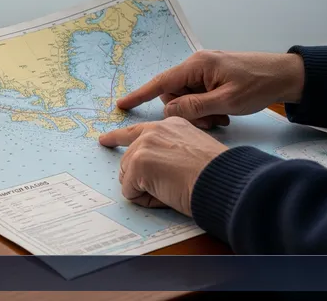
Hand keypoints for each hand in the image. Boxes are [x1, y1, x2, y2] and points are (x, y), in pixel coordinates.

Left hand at [99, 117, 227, 216]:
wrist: (222, 180)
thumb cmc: (215, 173)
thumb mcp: (192, 151)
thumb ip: (168, 152)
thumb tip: (149, 172)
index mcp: (170, 125)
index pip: (136, 131)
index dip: (117, 138)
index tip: (104, 140)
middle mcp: (154, 131)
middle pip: (129, 161)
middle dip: (141, 179)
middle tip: (168, 186)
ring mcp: (143, 146)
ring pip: (128, 178)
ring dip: (146, 190)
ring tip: (173, 188)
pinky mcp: (138, 164)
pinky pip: (130, 192)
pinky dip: (146, 201)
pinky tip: (167, 194)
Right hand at [116, 50, 304, 128]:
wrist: (288, 75)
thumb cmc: (259, 84)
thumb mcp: (226, 101)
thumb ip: (194, 107)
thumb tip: (168, 113)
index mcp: (197, 65)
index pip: (160, 82)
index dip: (140, 95)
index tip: (122, 105)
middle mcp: (197, 65)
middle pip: (174, 94)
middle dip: (186, 112)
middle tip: (210, 122)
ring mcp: (206, 71)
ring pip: (187, 98)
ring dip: (199, 112)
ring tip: (221, 118)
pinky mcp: (214, 78)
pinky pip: (199, 96)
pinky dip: (207, 108)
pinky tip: (224, 113)